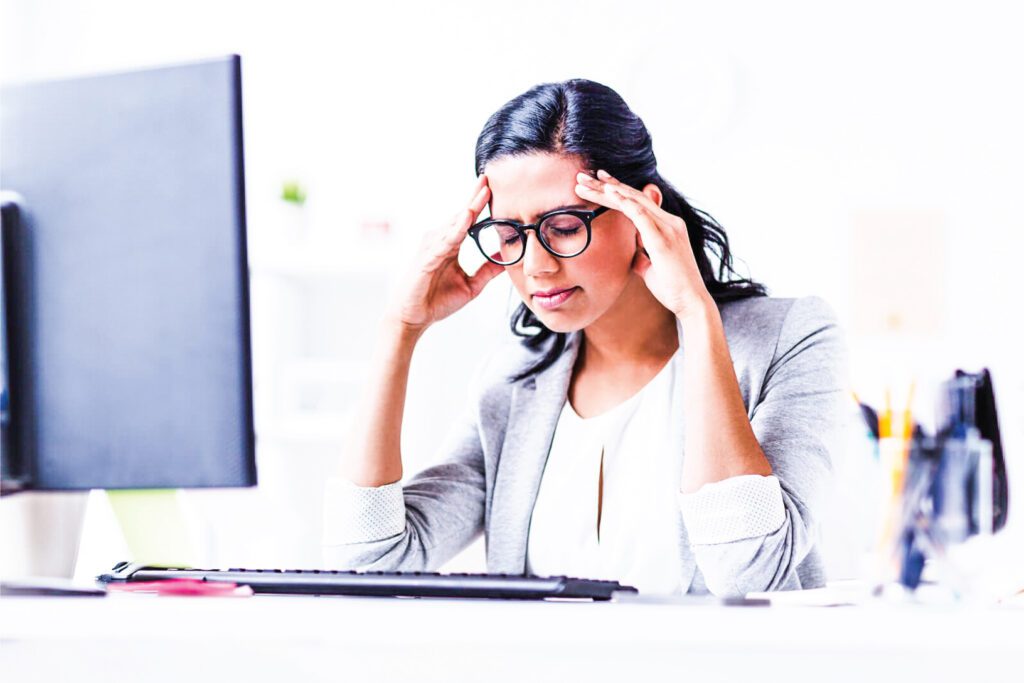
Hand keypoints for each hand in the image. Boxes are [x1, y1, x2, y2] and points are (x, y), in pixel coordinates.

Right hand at [387, 175, 504, 334]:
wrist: (413, 318)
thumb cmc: (436, 300)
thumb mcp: (472, 285)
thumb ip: (488, 270)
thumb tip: (507, 258)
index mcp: (450, 244)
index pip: (468, 219)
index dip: (480, 202)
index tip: (494, 185)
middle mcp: (440, 241)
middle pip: (461, 214)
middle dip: (475, 196)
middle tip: (490, 176)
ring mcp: (432, 247)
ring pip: (455, 223)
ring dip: (470, 206)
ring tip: (484, 189)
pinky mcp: (427, 259)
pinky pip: (445, 241)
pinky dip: (457, 228)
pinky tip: (468, 216)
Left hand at [575, 169, 713, 319]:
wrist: (691, 302)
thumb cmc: (672, 288)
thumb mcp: (651, 269)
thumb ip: (643, 257)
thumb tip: (634, 255)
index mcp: (667, 226)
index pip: (637, 203)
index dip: (616, 191)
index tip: (596, 183)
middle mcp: (669, 222)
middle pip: (632, 197)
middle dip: (605, 186)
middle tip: (581, 176)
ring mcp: (668, 228)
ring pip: (633, 200)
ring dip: (607, 190)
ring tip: (585, 181)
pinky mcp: (664, 238)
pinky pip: (641, 214)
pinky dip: (624, 201)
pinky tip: (608, 191)